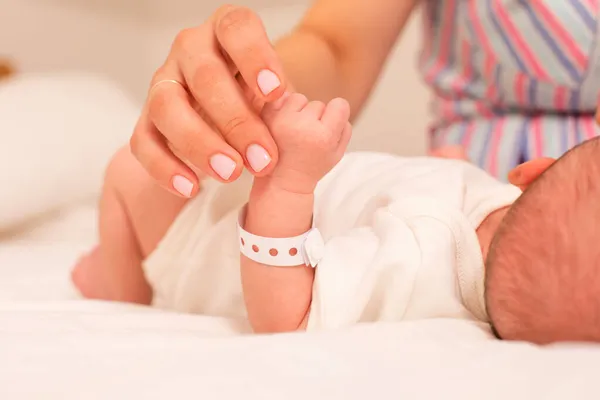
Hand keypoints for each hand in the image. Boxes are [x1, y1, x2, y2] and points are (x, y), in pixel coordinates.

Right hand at [130, 5, 287, 197]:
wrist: (228, 111)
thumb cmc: (256, 95)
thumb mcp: (273, 91)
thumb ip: (276, 103)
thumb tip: (279, 130)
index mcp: (226, 31)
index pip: (237, 29)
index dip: (256, 58)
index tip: (276, 92)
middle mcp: (191, 49)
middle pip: (205, 77)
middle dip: (237, 121)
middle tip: (262, 158)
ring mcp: (164, 81)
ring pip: (168, 106)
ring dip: (200, 144)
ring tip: (231, 174)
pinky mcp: (147, 117)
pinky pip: (144, 141)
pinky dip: (165, 167)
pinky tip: (192, 187)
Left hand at [258, 93, 351, 193]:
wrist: (281, 180)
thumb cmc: (311, 167)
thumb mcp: (337, 154)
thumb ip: (344, 128)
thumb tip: (338, 104)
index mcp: (323, 137)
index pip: (340, 105)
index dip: (335, 114)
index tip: (327, 127)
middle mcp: (301, 126)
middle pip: (318, 103)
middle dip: (315, 116)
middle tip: (307, 136)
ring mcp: (280, 120)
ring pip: (299, 98)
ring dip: (298, 110)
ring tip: (294, 130)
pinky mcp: (265, 116)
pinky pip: (280, 98)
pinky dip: (282, 107)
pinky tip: (282, 123)